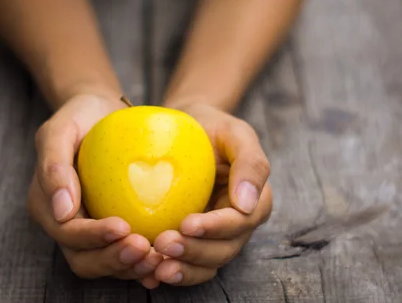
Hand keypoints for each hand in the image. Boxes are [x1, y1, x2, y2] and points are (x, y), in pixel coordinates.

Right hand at [27, 94, 163, 287]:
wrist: (99, 114)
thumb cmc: (79, 117)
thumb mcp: (61, 129)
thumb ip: (53, 166)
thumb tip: (62, 210)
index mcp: (46, 205)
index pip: (67, 232)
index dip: (92, 236)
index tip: (123, 227)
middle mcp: (63, 225)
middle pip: (83, 259)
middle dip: (112, 260)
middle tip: (144, 249)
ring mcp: (87, 232)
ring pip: (103, 264)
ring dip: (128, 267)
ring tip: (156, 257)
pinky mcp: (109, 232)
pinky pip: (123, 254)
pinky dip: (140, 263)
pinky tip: (163, 258)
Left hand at [152, 103, 272, 285]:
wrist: (183, 130)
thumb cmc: (211, 127)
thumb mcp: (235, 133)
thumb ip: (250, 163)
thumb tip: (247, 203)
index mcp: (254, 203)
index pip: (238, 222)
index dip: (215, 228)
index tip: (187, 224)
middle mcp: (237, 226)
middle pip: (222, 250)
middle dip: (194, 252)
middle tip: (163, 244)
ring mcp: (214, 237)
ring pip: (205, 264)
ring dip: (182, 269)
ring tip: (156, 267)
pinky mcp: (191, 242)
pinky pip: (185, 263)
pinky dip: (170, 270)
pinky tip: (148, 273)